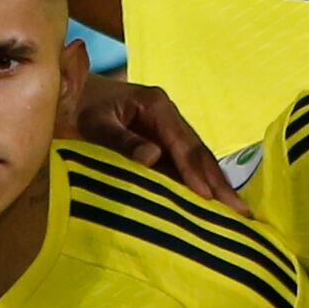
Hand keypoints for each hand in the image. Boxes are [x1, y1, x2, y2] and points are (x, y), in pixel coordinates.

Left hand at [69, 74, 234, 202]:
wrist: (66, 94)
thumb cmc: (78, 107)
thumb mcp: (95, 123)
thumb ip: (122, 140)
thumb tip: (153, 157)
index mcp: (156, 106)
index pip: (184, 143)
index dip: (197, 171)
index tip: (209, 197)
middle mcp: (167, 117)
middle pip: (199, 153)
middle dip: (219, 183)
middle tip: (242, 212)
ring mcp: (166, 131)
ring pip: (195, 160)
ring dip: (215, 186)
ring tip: (237, 214)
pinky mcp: (159, 143)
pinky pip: (182, 166)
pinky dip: (197, 185)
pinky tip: (210, 205)